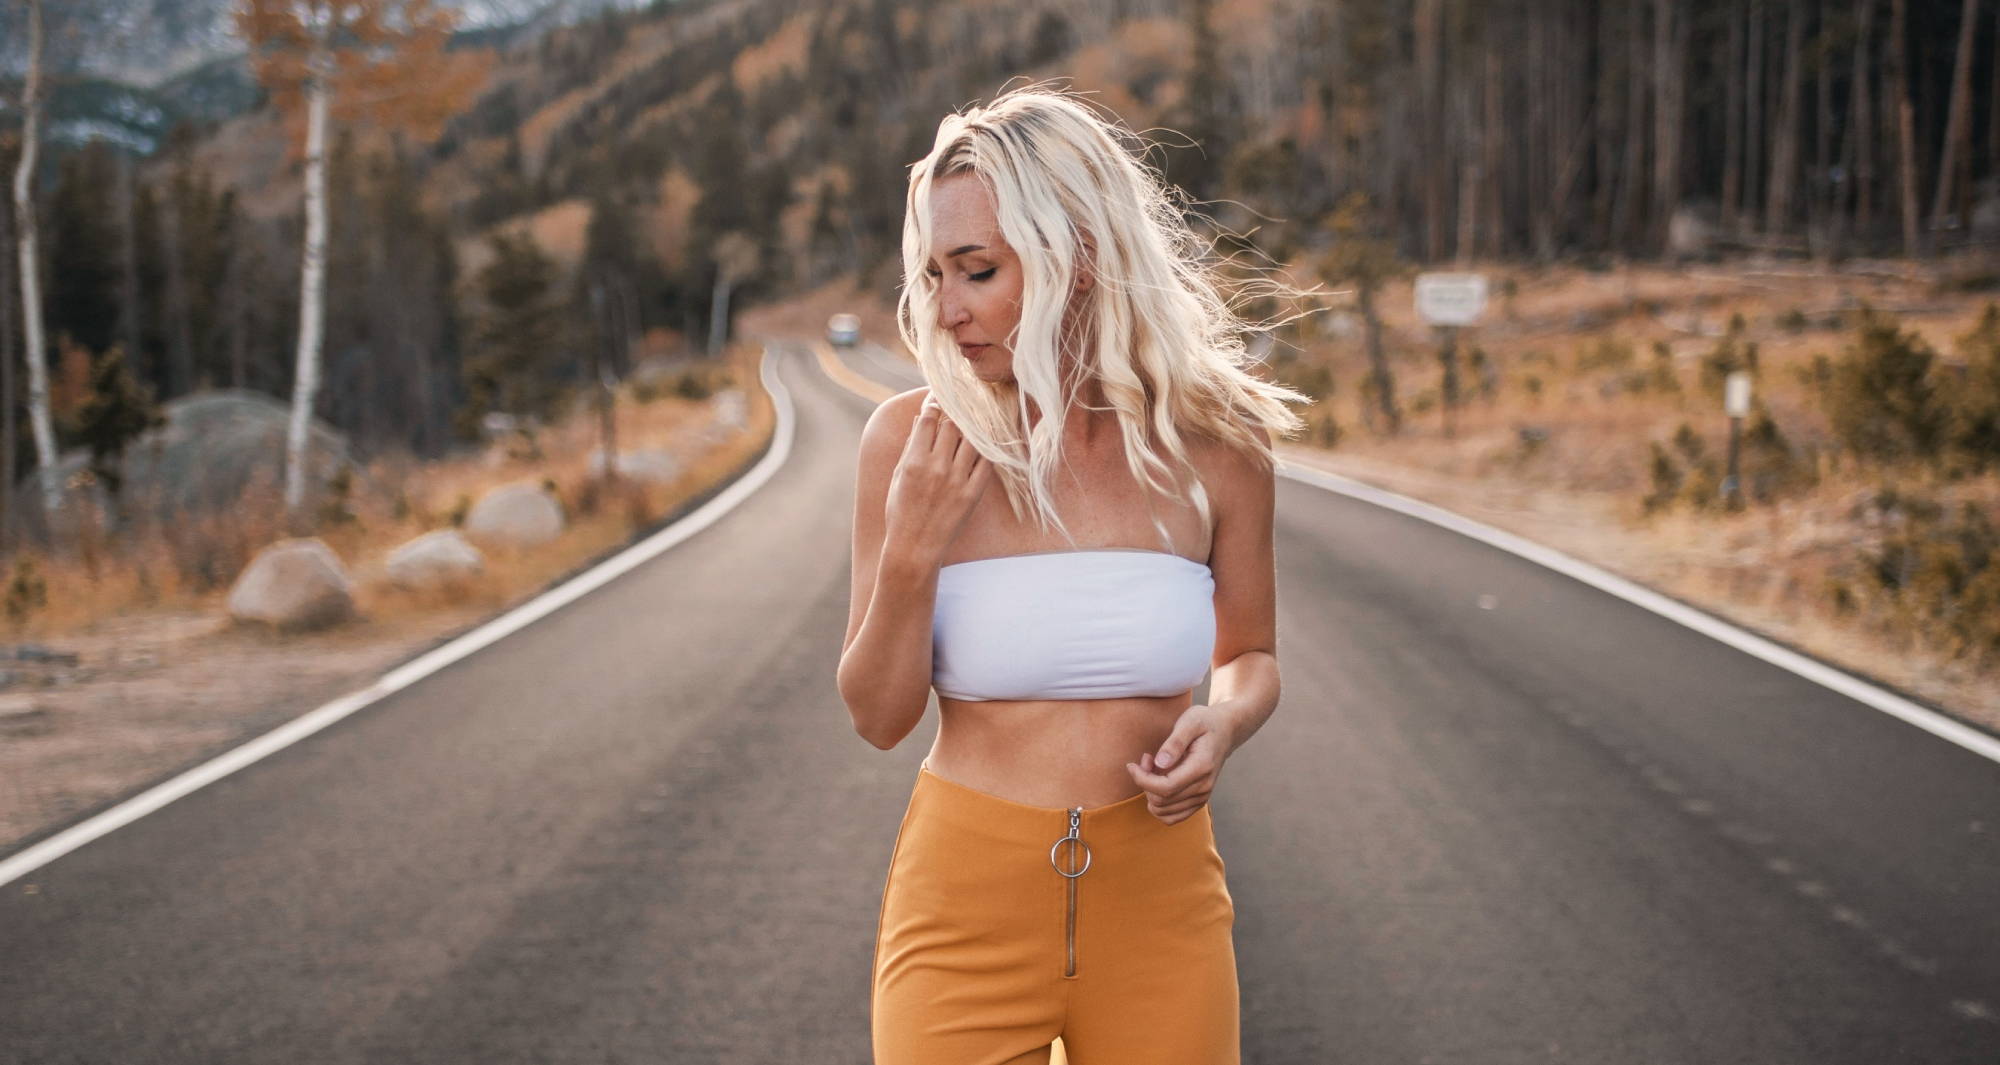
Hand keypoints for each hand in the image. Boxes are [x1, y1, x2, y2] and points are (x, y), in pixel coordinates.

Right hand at [885, 395, 991, 562]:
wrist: (915, 547)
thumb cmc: (901, 512)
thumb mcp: (898, 477)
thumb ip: (910, 447)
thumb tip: (920, 420)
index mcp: (914, 462)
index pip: (928, 420)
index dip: (934, 404)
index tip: (938, 398)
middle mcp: (937, 468)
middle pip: (953, 425)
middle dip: (955, 412)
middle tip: (961, 405)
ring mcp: (957, 481)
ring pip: (973, 439)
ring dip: (974, 427)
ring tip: (976, 419)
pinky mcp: (973, 494)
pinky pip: (987, 463)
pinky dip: (987, 449)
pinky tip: (986, 442)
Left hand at [1126, 704, 1232, 824]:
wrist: (1225, 731)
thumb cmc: (1204, 723)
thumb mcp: (1189, 722)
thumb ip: (1174, 742)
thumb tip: (1160, 763)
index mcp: (1201, 768)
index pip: (1165, 788)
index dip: (1142, 780)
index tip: (1132, 765)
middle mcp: (1204, 787)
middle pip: (1161, 801)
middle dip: (1144, 782)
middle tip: (1146, 760)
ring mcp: (1202, 797)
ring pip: (1163, 812)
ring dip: (1149, 793)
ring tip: (1153, 769)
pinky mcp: (1198, 801)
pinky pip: (1171, 817)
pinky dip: (1158, 804)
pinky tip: (1158, 783)